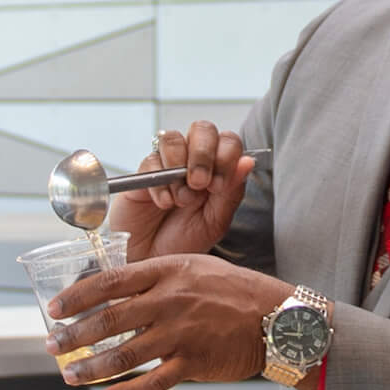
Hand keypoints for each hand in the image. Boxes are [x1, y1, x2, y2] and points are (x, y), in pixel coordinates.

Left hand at [45, 254, 292, 389]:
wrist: (280, 318)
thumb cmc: (239, 292)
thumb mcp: (197, 268)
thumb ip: (159, 278)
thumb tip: (118, 291)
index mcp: (169, 272)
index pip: (111, 281)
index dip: (77, 296)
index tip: (55, 309)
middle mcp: (171, 301)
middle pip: (109, 319)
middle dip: (74, 335)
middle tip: (53, 345)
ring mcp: (181, 333)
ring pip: (124, 354)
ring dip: (91, 368)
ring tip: (70, 375)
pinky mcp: (194, 362)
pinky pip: (152, 382)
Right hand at [105, 124, 256, 260]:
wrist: (153, 261)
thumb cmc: (185, 242)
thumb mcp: (215, 222)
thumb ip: (231, 192)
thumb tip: (248, 161)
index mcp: (218, 170)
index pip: (228, 142)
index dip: (226, 156)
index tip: (218, 185)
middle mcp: (194, 161)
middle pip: (202, 129)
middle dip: (203, 154)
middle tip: (199, 184)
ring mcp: (166, 165)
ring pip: (172, 138)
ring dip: (178, 167)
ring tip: (180, 200)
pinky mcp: (142, 174)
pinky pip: (149, 161)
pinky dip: (159, 184)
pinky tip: (164, 204)